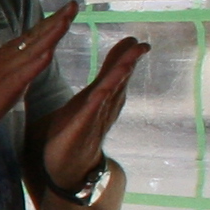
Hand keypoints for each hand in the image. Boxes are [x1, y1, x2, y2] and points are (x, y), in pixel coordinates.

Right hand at [0, 5, 80, 139]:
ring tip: (67, 17)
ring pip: (35, 47)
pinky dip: (38, 59)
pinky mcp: (8, 84)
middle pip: (37, 35)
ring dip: (51, 32)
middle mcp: (10, 56)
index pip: (35, 35)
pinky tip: (49, 51)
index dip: (52, 22)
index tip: (68, 10)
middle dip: (57, 19)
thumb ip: (19, 70)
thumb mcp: (4, 80)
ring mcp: (9, 68)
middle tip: (74, 4)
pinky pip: (26, 70)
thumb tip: (33, 66)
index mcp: (9, 55)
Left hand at [41, 35, 151, 188]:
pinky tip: (101, 92)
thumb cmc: (76, 132)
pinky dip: (96, 104)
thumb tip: (113, 64)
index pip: (115, 74)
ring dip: (118, 80)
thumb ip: (99, 84)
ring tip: (127, 63)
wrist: (68, 168)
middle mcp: (102, 109)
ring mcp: (92, 120)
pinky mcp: (79, 132)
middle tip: (142, 46)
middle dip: (129, 64)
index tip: (137, 40)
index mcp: (100, 99)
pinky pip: (89, 116)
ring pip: (108, 97)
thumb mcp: (86, 102)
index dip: (126, 57)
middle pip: (118, 83)